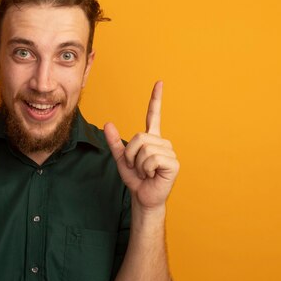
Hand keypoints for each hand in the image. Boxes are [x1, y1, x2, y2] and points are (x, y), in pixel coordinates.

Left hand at [105, 81, 178, 211]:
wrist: (143, 197)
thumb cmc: (135, 179)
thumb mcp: (121, 159)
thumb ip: (115, 142)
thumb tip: (107, 123)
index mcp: (151, 139)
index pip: (153, 115)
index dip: (156, 99)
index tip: (159, 83)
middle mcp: (162, 142)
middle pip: (139, 137)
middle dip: (131, 155)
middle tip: (137, 167)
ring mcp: (169, 152)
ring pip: (144, 148)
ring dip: (138, 164)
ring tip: (145, 172)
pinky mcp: (173, 163)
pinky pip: (152, 159)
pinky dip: (146, 169)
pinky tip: (152, 175)